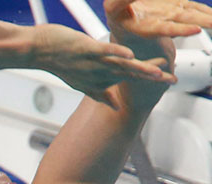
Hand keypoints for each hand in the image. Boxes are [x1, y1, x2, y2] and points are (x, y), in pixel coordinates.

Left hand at [32, 23, 172, 107]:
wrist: (37, 50)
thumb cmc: (60, 62)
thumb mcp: (82, 82)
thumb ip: (100, 94)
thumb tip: (115, 107)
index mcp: (101, 78)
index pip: (131, 80)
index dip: (151, 81)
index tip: (172, 81)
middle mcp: (99, 72)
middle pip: (130, 75)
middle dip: (152, 77)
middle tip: (174, 79)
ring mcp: (92, 61)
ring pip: (121, 65)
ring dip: (139, 68)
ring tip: (159, 69)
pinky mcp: (84, 49)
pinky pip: (102, 51)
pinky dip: (115, 53)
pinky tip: (129, 55)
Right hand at [106, 0, 211, 38]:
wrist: (123, 19)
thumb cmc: (118, 15)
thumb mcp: (113, 7)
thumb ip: (123, 1)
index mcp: (145, 26)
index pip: (165, 28)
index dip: (180, 29)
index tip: (195, 29)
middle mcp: (160, 22)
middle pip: (184, 23)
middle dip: (202, 23)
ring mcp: (169, 14)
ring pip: (191, 16)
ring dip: (208, 19)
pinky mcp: (175, 7)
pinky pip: (192, 8)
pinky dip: (204, 10)